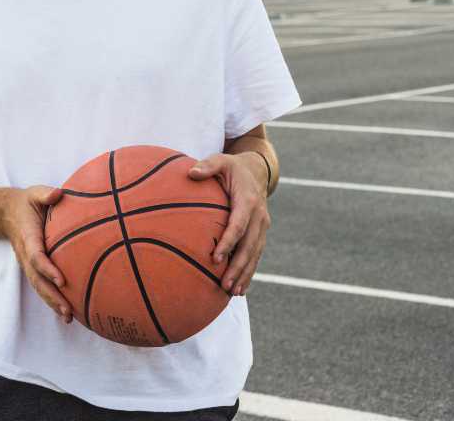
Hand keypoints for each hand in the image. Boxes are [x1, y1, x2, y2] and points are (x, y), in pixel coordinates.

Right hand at [0, 186, 72, 323]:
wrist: (6, 212)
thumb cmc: (27, 202)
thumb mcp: (34, 194)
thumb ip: (45, 194)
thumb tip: (59, 193)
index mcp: (28, 238)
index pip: (37, 257)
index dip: (48, 269)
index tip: (62, 281)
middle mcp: (26, 255)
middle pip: (38, 280)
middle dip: (51, 296)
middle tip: (67, 310)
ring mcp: (28, 264)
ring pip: (39, 287)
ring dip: (52, 303)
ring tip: (68, 317)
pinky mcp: (33, 268)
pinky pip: (42, 285)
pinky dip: (52, 300)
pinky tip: (67, 312)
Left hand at [187, 152, 269, 296]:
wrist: (257, 171)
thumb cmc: (232, 167)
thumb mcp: (220, 160)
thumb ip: (207, 166)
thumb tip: (191, 173)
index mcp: (248, 200)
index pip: (239, 225)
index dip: (229, 242)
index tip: (216, 258)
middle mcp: (259, 216)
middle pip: (249, 246)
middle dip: (238, 267)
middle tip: (225, 285)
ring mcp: (262, 226)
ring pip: (255, 254)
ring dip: (245, 274)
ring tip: (233, 292)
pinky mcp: (261, 233)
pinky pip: (255, 255)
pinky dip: (249, 271)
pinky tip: (240, 288)